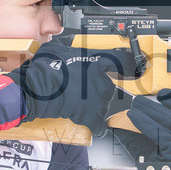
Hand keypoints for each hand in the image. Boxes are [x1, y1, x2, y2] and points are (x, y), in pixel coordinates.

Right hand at [5, 42, 125, 136]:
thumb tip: (69, 42)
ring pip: (104, 104)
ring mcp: (98, 99)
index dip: (127, 65)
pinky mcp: (91, 115)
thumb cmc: (45, 69)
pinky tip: (96, 128)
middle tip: (85, 91)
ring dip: (96, 106)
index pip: (120, 61)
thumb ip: (69, 45)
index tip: (132, 69)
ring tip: (81, 104)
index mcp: (96, 63)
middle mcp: (101, 81)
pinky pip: (99, 124)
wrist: (37, 89)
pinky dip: (98, 127)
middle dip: (99, 90)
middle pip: (109, 86)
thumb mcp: (57, 48)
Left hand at [114, 89, 170, 169]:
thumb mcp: (156, 142)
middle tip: (138, 101)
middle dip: (156, 105)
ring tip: (134, 107)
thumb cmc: (158, 164)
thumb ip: (148, 126)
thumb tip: (130, 110)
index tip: (163, 94)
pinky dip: (144, 123)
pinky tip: (133, 117)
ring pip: (168, 122)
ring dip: (149, 111)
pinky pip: (159, 133)